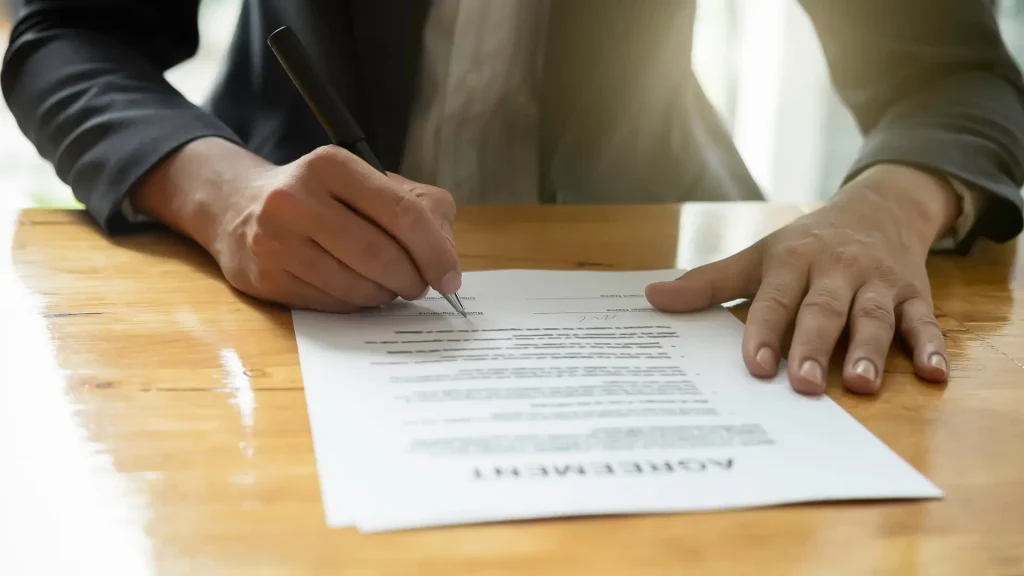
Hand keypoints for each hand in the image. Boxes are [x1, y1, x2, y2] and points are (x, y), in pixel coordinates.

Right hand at [132, 138, 460, 311]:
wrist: (239, 208)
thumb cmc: (322, 198)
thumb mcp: (369, 183)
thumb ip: (421, 208)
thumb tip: (448, 256)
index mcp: (332, 165)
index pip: (403, 213)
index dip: (436, 253)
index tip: (450, 277)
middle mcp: (297, 197)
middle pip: (381, 255)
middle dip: (413, 279)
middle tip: (420, 286)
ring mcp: (276, 239)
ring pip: (356, 286)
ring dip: (386, 295)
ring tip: (389, 286)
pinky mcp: (265, 276)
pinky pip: (331, 304)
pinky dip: (356, 304)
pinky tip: (356, 290)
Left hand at [646, 164, 961, 394]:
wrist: (878, 207)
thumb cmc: (806, 243)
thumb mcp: (758, 256)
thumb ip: (709, 282)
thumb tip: (652, 298)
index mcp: (792, 261)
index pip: (774, 300)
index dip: (764, 332)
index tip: (753, 366)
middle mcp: (836, 270)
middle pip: (824, 311)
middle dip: (813, 347)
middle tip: (801, 385)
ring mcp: (877, 282)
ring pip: (875, 317)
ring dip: (870, 351)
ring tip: (861, 384)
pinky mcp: (914, 292)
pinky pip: (924, 320)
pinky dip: (931, 346)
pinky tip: (935, 374)